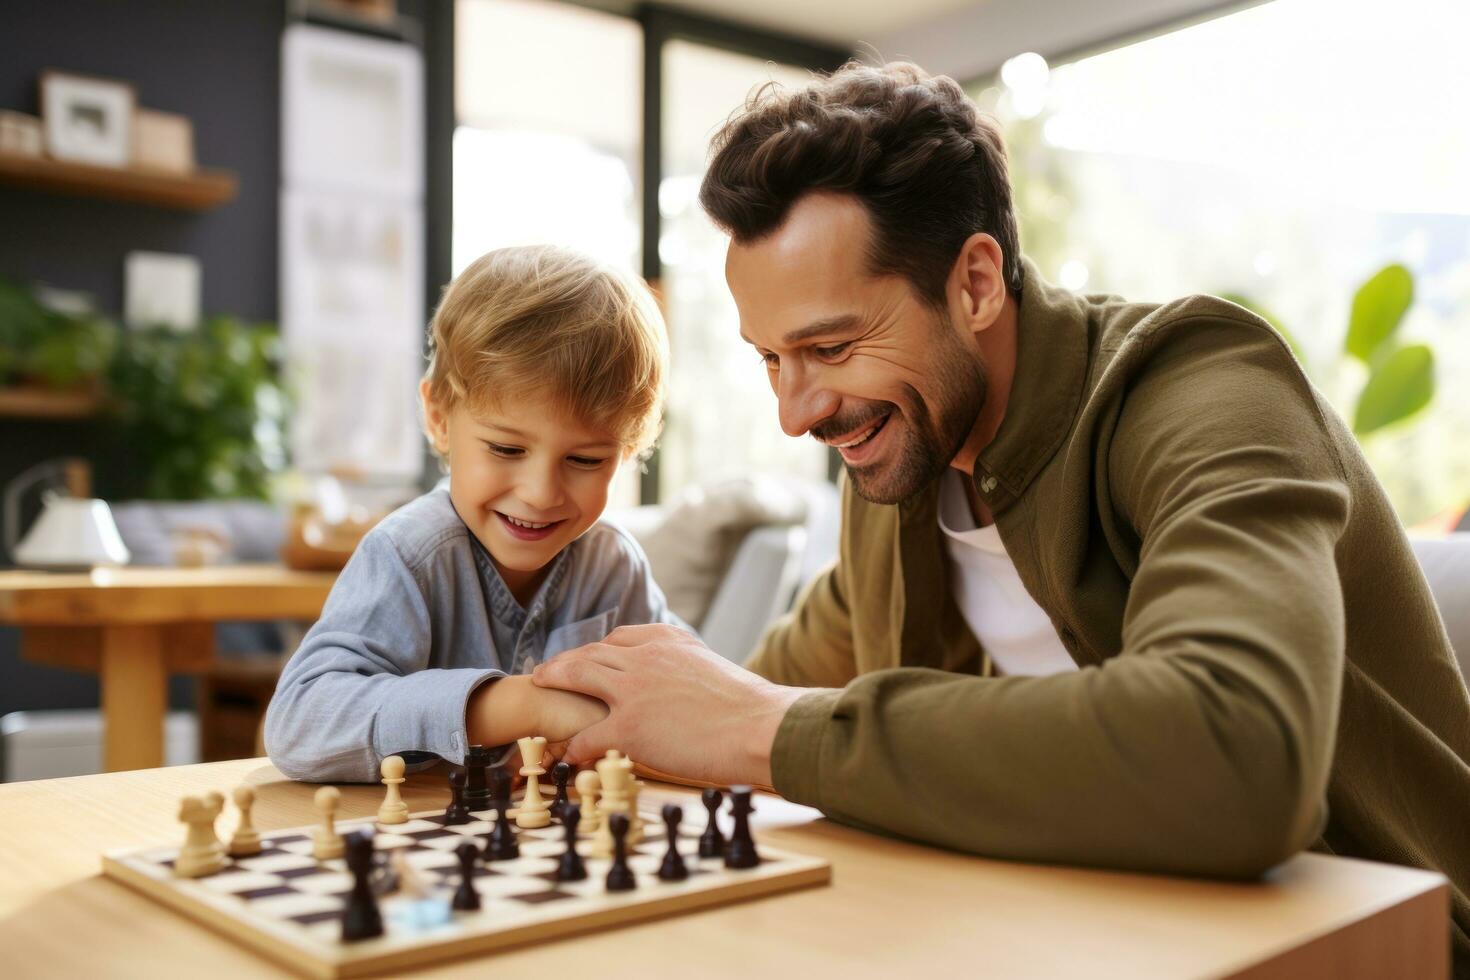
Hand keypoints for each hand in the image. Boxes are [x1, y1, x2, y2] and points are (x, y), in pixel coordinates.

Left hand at [531, 624, 805, 785]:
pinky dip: (572, 743)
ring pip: (578, 678)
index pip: (619, 639)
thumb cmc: (750, 708)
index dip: (596, 651)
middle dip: (563, 663)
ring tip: (538, 691)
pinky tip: (566, 752)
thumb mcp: (712, 669)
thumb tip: (683, 685)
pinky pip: (585, 733)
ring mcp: (633, 689)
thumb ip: (686, 669)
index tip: (584, 659)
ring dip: (554, 684)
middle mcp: (645, 657)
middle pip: (590, 654)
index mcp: (668, 640)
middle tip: (544, 672)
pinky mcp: (629, 726)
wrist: (761, 727)